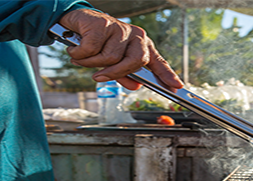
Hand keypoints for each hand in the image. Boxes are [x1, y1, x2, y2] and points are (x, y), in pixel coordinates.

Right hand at [58, 9, 183, 90]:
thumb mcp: (113, 63)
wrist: (77, 21)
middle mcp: (135, 36)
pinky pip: (92, 49)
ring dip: (91, 62)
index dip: (167, 74)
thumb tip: (135, 86)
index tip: (177, 86)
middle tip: (99, 76)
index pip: (158, 62)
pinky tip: (76, 48)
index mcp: (142, 46)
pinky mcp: (103, 24)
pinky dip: (80, 54)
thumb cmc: (99, 43)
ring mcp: (121, 29)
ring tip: (84, 56)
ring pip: (110, 58)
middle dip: (116, 73)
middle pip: (135, 62)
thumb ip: (125, 75)